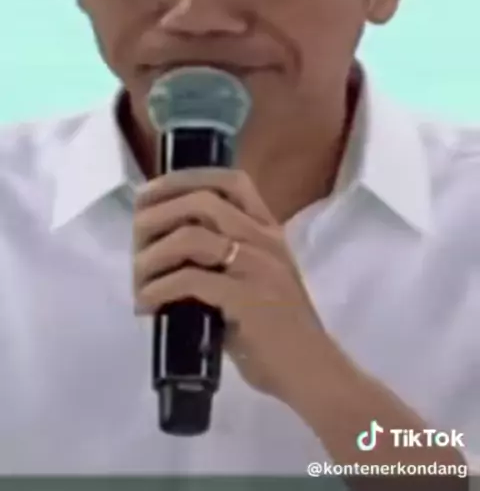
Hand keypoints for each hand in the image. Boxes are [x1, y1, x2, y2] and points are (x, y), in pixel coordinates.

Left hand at [133, 168, 327, 404]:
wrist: (314, 371)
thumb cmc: (281, 328)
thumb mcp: (260, 277)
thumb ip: (229, 256)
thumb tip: (171, 247)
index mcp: (268, 231)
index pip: (231, 181)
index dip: (185, 178)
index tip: (151, 193)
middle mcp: (264, 240)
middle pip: (201, 201)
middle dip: (157, 215)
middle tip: (135, 239)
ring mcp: (257, 268)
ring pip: (191, 238)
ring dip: (151, 257)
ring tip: (138, 280)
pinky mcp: (246, 300)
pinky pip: (190, 280)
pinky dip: (159, 289)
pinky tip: (147, 304)